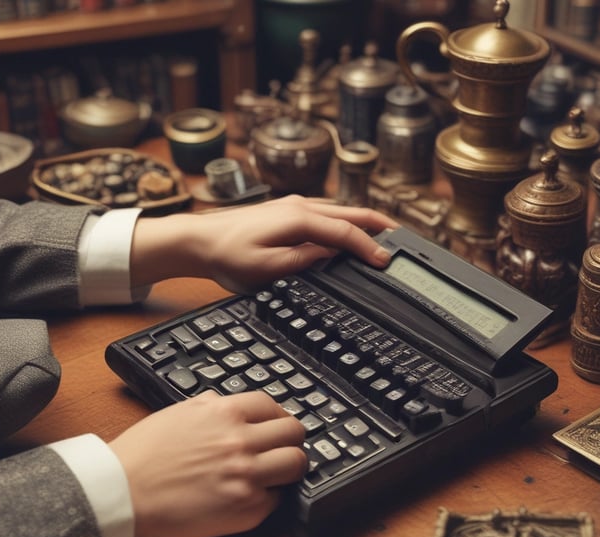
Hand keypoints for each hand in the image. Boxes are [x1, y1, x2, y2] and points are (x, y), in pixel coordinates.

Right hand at [108, 391, 306, 536]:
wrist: (122, 492)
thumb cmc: (142, 454)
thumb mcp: (178, 412)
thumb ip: (209, 405)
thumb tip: (225, 403)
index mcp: (224, 413)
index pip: (273, 406)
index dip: (278, 416)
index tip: (277, 424)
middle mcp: (240, 440)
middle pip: (293, 432)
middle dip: (290, 439)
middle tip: (283, 447)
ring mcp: (246, 475)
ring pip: (295, 464)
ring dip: (288, 467)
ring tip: (277, 472)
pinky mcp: (246, 508)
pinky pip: (276, 499)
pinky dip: (268, 497)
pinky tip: (252, 495)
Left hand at [130, 194, 398, 292]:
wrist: (197, 240)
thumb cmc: (226, 255)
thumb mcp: (267, 269)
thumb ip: (304, 260)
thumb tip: (332, 255)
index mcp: (299, 219)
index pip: (347, 231)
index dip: (370, 247)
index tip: (387, 261)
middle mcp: (299, 205)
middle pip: (350, 211)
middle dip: (379, 224)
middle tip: (402, 238)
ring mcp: (292, 205)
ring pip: (339, 209)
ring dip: (363, 220)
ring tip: (382, 234)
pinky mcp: (285, 210)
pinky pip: (326, 212)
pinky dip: (345, 220)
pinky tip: (347, 229)